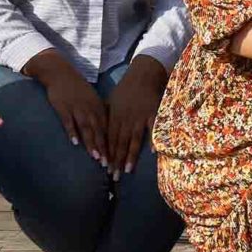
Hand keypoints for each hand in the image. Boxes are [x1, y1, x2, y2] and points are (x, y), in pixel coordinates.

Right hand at [30, 55, 109, 165]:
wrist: (61, 73)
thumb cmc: (78, 89)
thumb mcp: (93, 100)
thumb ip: (99, 115)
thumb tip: (108, 131)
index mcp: (99, 108)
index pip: (108, 129)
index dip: (112, 145)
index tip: (116, 159)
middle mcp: (90, 109)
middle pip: (99, 131)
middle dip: (104, 149)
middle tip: (108, 164)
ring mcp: (77, 108)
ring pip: (86, 128)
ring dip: (91, 143)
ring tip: (95, 157)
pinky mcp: (63, 108)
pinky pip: (69, 122)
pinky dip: (72, 132)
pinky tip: (75, 143)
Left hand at [103, 58, 167, 174]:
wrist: (142, 74)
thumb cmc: (126, 89)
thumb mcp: (111, 101)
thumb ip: (107, 116)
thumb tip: (98, 129)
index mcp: (114, 117)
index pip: (109, 139)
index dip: (107, 154)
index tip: (105, 168)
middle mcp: (125, 119)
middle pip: (120, 143)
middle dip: (116, 161)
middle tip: (114, 177)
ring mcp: (139, 117)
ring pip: (133, 140)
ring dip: (130, 156)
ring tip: (127, 170)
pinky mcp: (153, 113)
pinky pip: (152, 129)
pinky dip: (152, 140)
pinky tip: (151, 153)